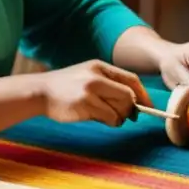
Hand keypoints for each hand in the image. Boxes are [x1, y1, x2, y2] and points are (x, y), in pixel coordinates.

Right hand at [35, 60, 151, 126]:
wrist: (39, 92)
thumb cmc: (65, 87)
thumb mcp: (87, 76)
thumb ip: (108, 85)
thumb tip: (134, 104)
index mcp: (99, 67)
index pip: (131, 79)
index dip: (143, 94)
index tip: (149, 106)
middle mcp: (96, 76)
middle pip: (129, 95)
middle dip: (130, 109)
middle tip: (125, 117)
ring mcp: (90, 90)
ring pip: (121, 108)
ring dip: (119, 118)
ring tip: (106, 116)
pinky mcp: (85, 104)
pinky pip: (110, 117)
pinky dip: (110, 121)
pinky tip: (99, 118)